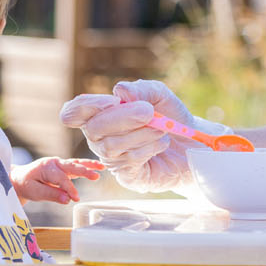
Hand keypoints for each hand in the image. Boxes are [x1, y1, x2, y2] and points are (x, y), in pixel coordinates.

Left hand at [14, 157, 103, 203]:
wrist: (19, 178)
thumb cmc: (26, 185)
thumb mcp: (34, 192)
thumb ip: (51, 195)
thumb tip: (67, 199)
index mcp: (46, 167)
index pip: (61, 179)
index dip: (69, 189)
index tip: (75, 199)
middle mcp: (54, 163)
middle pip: (71, 167)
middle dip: (84, 171)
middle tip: (95, 176)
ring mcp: (59, 164)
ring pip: (76, 164)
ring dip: (89, 165)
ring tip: (102, 167)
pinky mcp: (63, 167)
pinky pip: (76, 166)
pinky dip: (87, 166)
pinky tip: (98, 167)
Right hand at [60, 79, 193, 191]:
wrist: (192, 144)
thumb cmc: (169, 116)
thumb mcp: (158, 95)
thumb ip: (141, 89)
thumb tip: (120, 90)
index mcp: (99, 115)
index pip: (73, 112)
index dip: (86, 105)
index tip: (113, 100)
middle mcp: (99, 139)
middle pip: (93, 129)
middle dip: (122, 118)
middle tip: (149, 111)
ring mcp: (111, 159)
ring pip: (113, 146)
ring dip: (142, 133)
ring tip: (161, 128)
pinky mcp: (127, 175)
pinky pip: (129, 161)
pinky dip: (149, 148)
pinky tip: (161, 143)